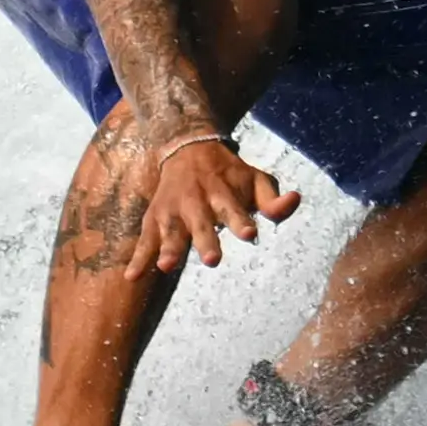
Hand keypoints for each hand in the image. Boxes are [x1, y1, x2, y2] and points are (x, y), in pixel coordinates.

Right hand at [130, 134, 301, 277]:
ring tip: (166, 266)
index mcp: (223, 194)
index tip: (249, 233)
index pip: (234, 210)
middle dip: (206, 241)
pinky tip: (131, 277)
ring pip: (170, 231)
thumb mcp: (256, 180)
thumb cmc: (229, 174)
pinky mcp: (154, 219)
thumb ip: (274, 199)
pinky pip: (144, 240)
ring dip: (169, 248)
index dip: (241, 221)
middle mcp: (197, 203)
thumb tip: (295, 200)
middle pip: (201, 224)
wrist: (188, 148)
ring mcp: (173, 211)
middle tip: (212, 260)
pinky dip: (137, 258)